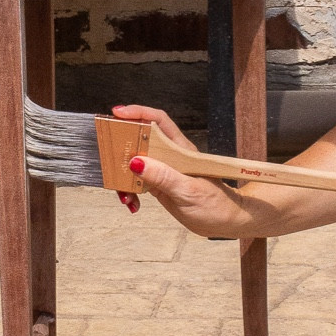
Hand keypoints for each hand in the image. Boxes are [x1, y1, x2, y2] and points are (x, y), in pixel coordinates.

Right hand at [110, 104, 249, 237]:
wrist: (226, 223)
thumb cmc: (217, 204)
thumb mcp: (189, 191)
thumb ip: (163, 177)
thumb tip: (137, 163)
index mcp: (181, 150)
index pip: (158, 122)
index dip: (139, 113)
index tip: (118, 112)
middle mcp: (170, 157)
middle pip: (140, 140)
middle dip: (121, 147)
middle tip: (108, 157)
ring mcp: (163, 171)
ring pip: (135, 164)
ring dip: (123, 176)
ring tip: (124, 194)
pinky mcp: (159, 185)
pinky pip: (137, 182)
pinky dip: (130, 191)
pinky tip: (132, 203)